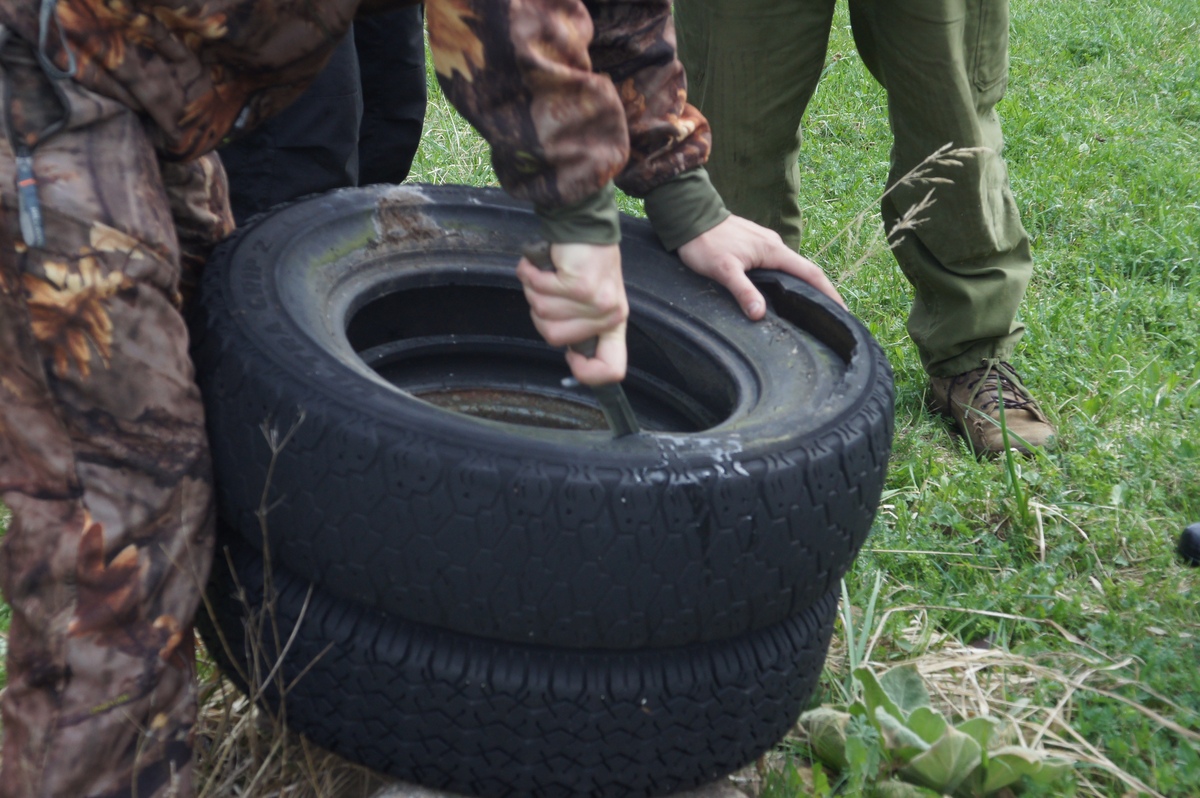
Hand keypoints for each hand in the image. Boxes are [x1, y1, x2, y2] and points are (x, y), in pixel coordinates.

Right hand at [516, 242, 628, 385]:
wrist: (585, 225)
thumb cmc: (585, 262)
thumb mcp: (593, 300)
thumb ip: (582, 326)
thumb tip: (570, 354)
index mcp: (614, 323)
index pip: (611, 369)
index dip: (585, 373)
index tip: (569, 356)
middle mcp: (610, 315)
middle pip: (554, 338)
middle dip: (541, 312)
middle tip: (552, 290)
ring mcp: (596, 301)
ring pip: (542, 312)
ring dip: (535, 289)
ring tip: (550, 273)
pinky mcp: (579, 284)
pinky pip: (539, 289)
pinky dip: (531, 274)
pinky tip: (542, 264)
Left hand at [676, 215, 846, 316]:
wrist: (689, 217)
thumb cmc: (705, 243)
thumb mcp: (723, 270)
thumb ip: (743, 291)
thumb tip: (760, 314)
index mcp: (773, 250)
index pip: (810, 273)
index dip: (829, 292)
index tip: (842, 310)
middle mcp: (774, 245)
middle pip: (804, 271)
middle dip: (820, 292)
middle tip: (830, 315)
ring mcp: (764, 244)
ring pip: (789, 268)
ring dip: (801, 285)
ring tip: (809, 307)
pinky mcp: (754, 245)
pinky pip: (776, 264)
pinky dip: (785, 278)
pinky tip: (780, 290)